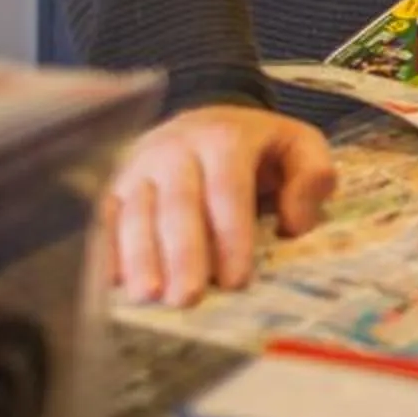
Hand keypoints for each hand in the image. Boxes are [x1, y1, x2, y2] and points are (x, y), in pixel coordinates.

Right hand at [104, 104, 336, 306]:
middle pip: (178, 203)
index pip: (227, 187)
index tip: (237, 279)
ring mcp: (140, 166)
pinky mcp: (116, 186)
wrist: (203, 119)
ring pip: (137, 211)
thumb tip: (295, 223)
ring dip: (141, 255)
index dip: (231, 234)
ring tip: (149, 296)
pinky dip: (107, 249)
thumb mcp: (298, 144)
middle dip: (183, 252)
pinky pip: (105, 217)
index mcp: (224, 137)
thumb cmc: (257, 147)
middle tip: (188, 297)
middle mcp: (175, 148)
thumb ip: (312, 175)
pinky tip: (111, 282)